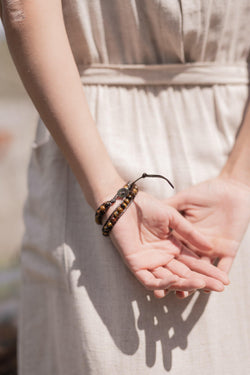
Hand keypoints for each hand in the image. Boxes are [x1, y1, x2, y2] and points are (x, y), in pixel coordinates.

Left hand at [107, 191, 228, 295]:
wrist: (125, 204)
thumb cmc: (147, 207)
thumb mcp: (173, 219)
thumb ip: (190, 233)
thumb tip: (210, 247)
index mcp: (173, 248)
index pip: (193, 263)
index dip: (208, 271)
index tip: (224, 279)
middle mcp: (163, 258)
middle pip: (185, 274)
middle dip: (202, 281)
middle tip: (219, 288)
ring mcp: (149, 263)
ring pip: (169, 280)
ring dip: (184, 284)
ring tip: (200, 284)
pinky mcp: (135, 265)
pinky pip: (148, 280)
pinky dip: (160, 283)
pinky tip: (173, 284)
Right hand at [166, 176, 249, 296]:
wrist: (232, 187)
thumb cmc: (207, 191)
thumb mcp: (184, 199)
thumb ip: (170, 208)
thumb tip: (152, 215)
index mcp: (184, 236)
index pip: (174, 255)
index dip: (167, 267)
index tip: (158, 280)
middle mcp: (197, 246)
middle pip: (187, 266)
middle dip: (180, 280)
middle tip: (171, 293)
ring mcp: (214, 248)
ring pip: (203, 269)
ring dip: (198, 282)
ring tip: (186, 294)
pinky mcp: (229, 248)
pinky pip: (225, 264)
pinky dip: (220, 273)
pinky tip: (213, 285)